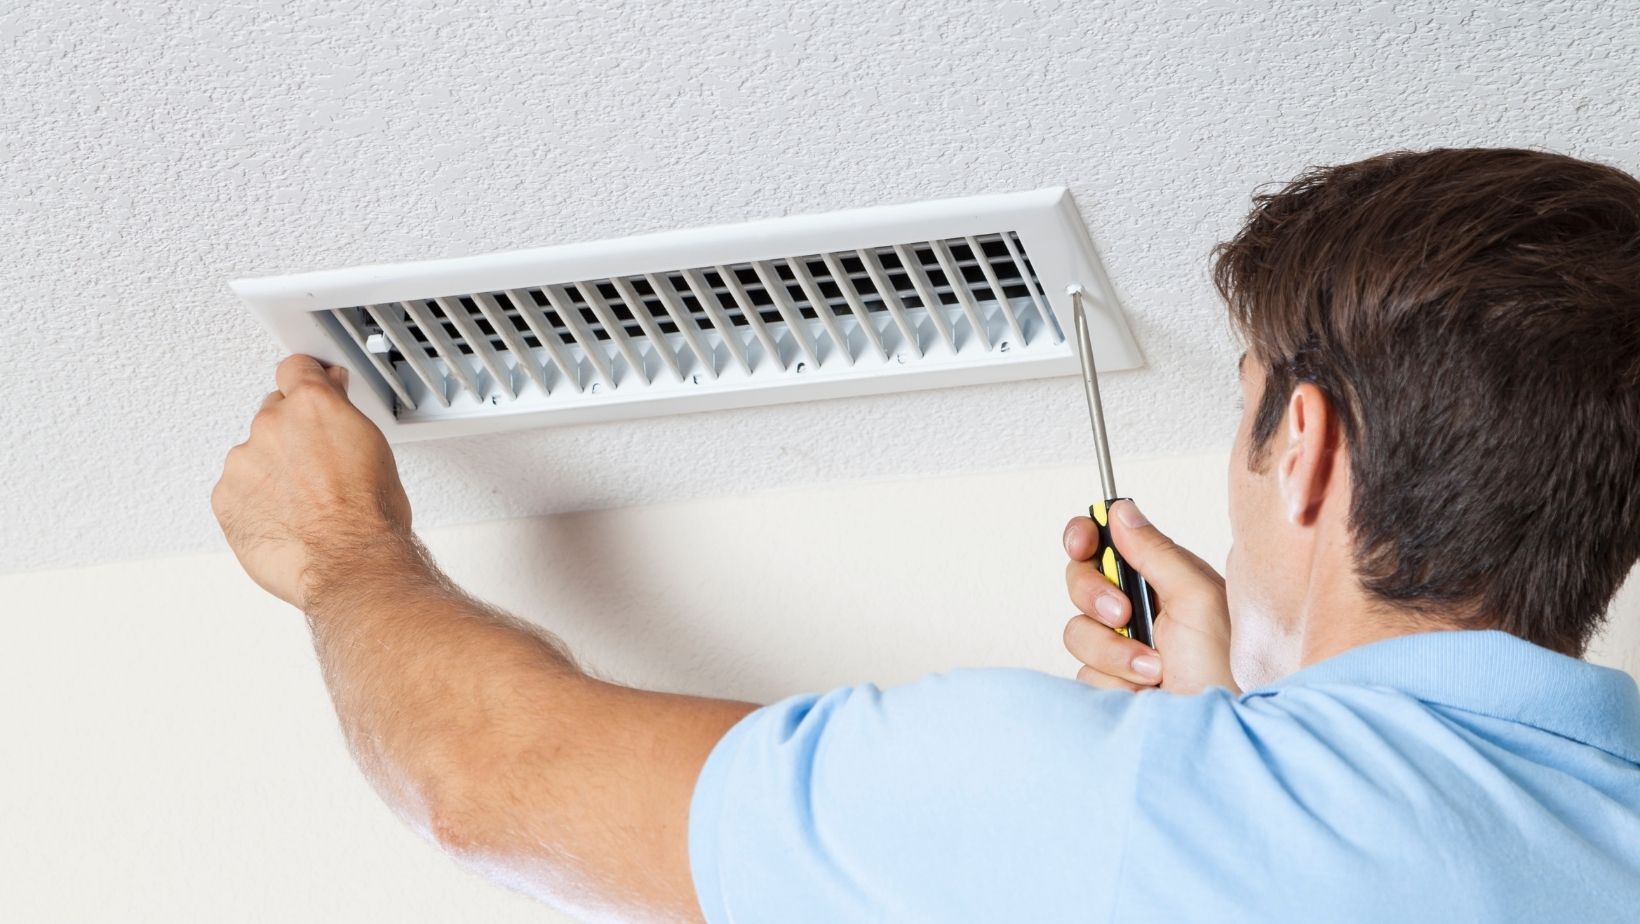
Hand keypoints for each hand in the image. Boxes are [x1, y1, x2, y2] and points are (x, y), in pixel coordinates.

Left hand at [212, 355, 413, 609]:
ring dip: (271, 472)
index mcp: (313, 405)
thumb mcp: (374, 449)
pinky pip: (236, 490)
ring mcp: (244, 461)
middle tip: (316, 466)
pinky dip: (253, 502)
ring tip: (303, 503)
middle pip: (273, 414)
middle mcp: (272, 424)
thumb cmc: (370, 516)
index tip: (307, 384)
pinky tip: (283, 519)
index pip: (296, 368)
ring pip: (253, 456)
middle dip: (291, 435)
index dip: (305, 379)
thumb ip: (343, 418)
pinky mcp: (224, 497)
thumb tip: (336, 404)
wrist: (349, 565)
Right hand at [1061, 500, 1237, 693]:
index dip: (1084, 537)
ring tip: (1154, 668)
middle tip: (1123, 614)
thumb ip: (1156, 552)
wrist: (1211, 731)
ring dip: (1114, 650)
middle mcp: (1137, 607)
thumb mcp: (1197, 598)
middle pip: (1079, 580)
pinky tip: (1145, 690)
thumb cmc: (1221, 668)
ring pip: (1077, 629)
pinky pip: (1083, 668)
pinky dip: (1115, 679)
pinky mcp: (1106, 679)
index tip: (1081, 544)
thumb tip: (1121, 511)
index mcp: (1161, 578)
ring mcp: (1118, 645)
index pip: (1107, 543)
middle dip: (1095, 596)